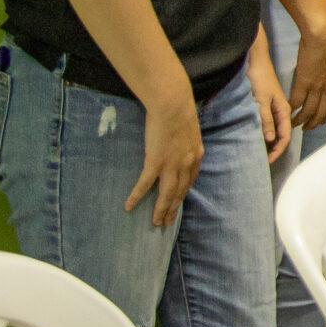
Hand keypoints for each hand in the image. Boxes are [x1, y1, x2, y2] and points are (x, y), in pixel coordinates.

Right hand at [129, 95, 204, 228]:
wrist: (173, 103)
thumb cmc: (179, 110)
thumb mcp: (189, 129)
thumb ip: (186, 141)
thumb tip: (179, 143)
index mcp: (196, 155)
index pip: (190, 180)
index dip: (183, 193)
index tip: (177, 202)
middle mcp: (187, 163)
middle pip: (180, 191)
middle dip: (173, 208)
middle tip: (166, 222)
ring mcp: (172, 164)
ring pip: (167, 194)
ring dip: (160, 210)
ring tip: (155, 222)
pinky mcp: (155, 161)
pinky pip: (145, 184)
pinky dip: (137, 196)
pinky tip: (129, 206)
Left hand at [246, 53, 292, 161]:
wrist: (254, 61)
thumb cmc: (259, 78)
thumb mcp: (260, 100)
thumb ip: (265, 120)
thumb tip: (269, 139)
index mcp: (283, 111)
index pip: (284, 137)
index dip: (277, 151)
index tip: (267, 162)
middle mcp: (280, 112)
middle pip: (281, 136)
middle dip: (273, 150)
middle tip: (261, 162)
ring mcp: (273, 109)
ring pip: (274, 131)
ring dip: (268, 143)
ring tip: (258, 153)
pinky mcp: (265, 106)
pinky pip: (267, 125)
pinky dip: (263, 134)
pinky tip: (255, 138)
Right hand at [286, 19, 325, 130]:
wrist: (324, 36)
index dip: (325, 118)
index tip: (318, 123)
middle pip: (321, 113)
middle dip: (313, 124)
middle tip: (304, 129)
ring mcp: (316, 86)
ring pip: (308, 111)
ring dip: (300, 120)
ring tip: (292, 123)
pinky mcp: (304, 81)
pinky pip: (297, 101)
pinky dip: (292, 108)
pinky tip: (287, 110)